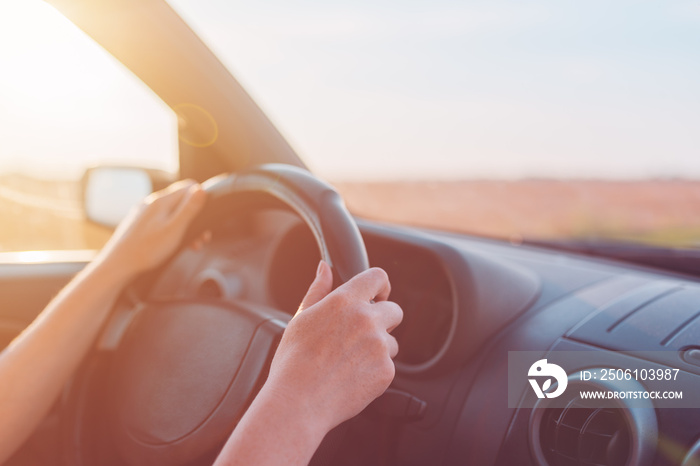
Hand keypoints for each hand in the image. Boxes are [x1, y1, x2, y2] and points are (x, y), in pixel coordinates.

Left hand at [95, 179, 206, 278]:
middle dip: (194, 218)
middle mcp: (151, 202)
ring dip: (184, 226)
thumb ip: (189, 209)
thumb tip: (201, 189)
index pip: (188, 187)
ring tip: (190, 245)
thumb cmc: (147, 249)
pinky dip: (171, 230)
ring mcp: (143, 213)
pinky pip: (160, 221)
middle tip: (202, 239)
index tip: (206, 220)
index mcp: (161, 201)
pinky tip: (171, 245)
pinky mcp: (138, 223)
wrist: (118, 265)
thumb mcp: (174, 229)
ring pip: (171, 213)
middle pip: (181, 201)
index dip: (201, 199)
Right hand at [261, 262, 402, 434]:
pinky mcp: (386, 370)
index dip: (380, 286)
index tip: (377, 296)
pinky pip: (388, 365)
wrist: (298, 402)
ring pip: (392, 342)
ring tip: (349, 362)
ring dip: (378, 348)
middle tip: (360, 336)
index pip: (378, 277)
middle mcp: (366, 319)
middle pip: (395, 310)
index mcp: (345, 302)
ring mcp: (379, 345)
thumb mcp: (301, 318)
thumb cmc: (293, 362)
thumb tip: (324, 268)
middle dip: (383, 320)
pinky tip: (352, 377)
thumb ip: (318, 290)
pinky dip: (375, 371)